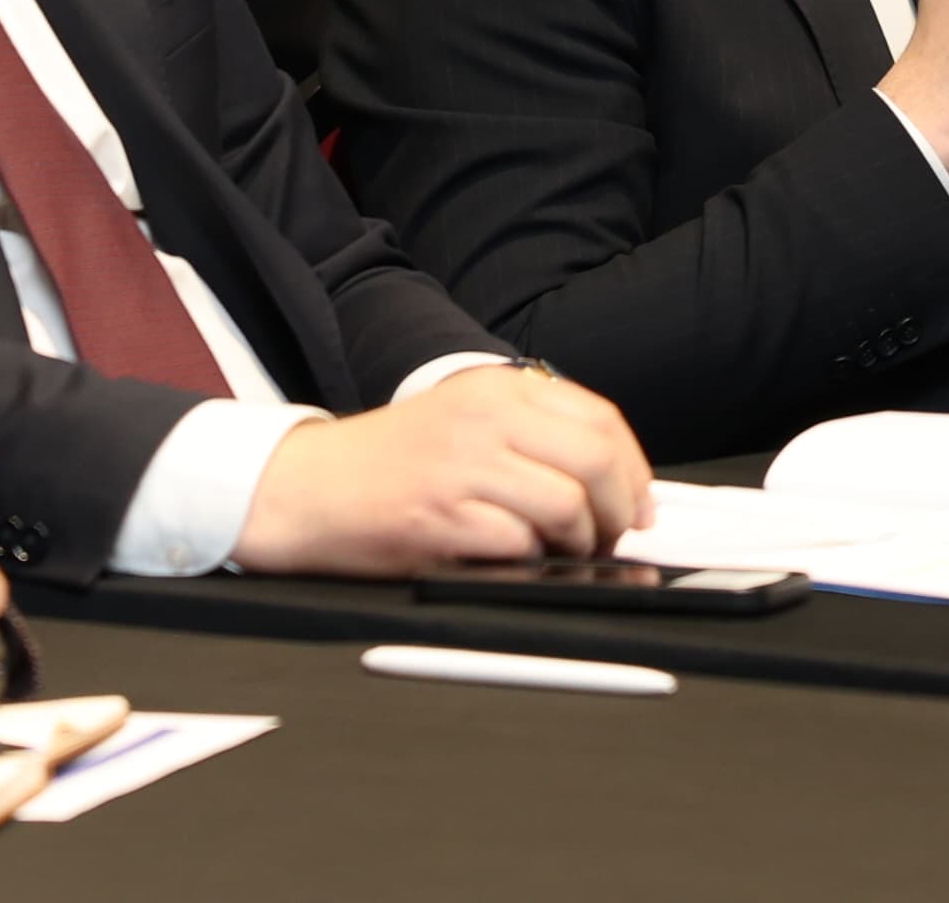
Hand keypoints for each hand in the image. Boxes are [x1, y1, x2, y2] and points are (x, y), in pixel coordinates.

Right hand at [234, 365, 652, 576]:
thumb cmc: (392, 462)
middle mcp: (485, 418)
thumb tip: (618, 484)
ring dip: (580, 542)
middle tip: (613, 538)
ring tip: (562, 552)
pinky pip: (519, 543)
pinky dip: (530, 560)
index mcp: (498, 388)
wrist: (310, 487)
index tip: (638, 504)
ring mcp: (462, 465)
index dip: (634, 470)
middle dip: (620, 511)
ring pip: (567, 506)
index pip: (600, 420)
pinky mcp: (441, 516)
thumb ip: (534, 435)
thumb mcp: (467, 419)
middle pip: (596, 461)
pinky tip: (515, 559)